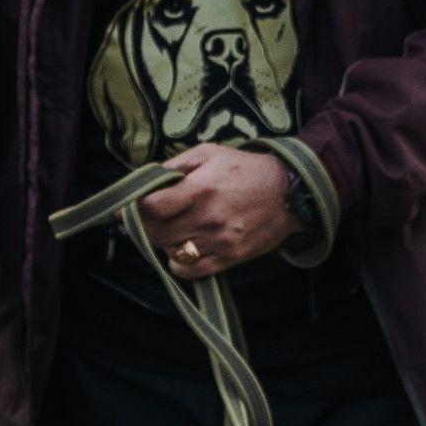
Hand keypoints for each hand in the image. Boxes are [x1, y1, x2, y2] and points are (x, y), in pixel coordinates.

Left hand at [139, 142, 294, 279]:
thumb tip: (148, 180)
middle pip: (156, 233)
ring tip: (175, 229)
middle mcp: (207, 218)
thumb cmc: (247, 169)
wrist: (289, 191)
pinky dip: (179, 263)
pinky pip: (189, 271)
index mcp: (200, 189)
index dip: (137, 206)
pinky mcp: (228, 259)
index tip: (136, 205)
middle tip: (154, 217)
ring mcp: (218, 242)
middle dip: (149, 225)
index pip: (151, 207)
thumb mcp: (210, 153)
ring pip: (170, 252)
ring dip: (165, 243)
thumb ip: (176, 165)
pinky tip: (185, 248)